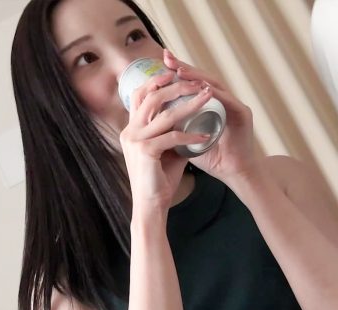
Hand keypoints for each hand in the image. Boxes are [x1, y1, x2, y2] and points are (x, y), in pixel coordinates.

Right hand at [119, 69, 215, 212]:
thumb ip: (175, 134)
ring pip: (164, 114)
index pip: (140, 95)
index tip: (178, 74)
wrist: (150, 206)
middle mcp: (130, 131)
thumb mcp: (167, 153)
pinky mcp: (146, 151)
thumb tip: (193, 122)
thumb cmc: (159, 181)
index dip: (157, 81)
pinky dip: (191, 136)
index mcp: (131, 129)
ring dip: (189, 104)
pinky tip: (206, 137)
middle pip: (151, 97)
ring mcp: (136, 141)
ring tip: (207, 97)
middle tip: (198, 83)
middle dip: (176, 85)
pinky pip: (173, 137)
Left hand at [162, 48, 261, 183]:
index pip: (192, 84)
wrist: (233, 173)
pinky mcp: (243, 114)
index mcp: (210, 105)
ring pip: (214, 85)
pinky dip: (213, 94)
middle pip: (201, 79)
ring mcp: (234, 105)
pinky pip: (227, 100)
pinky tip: (201, 88)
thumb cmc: (211, 159)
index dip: (177, 73)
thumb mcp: (187, 140)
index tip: (159, 63)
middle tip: (166, 57)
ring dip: (196, 77)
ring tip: (179, 70)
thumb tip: (151, 120)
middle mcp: (223, 100)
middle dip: (183, 68)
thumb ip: (174, 128)